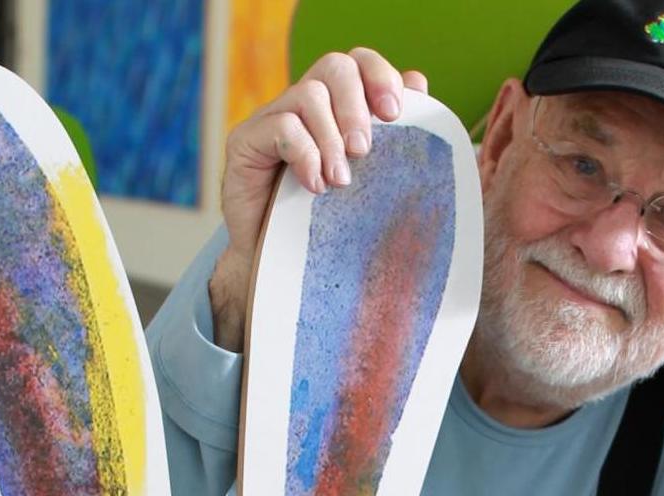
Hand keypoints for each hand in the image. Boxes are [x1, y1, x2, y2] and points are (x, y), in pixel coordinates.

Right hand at [208, 49, 429, 352]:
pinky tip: (314, 187)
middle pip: (334, 66)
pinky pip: (280, 127)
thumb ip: (395, 136)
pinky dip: (305, 155)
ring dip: (331, 138)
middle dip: (356, 106)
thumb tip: (419, 82)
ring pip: (308, 95)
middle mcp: (303, 104)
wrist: (281, 266)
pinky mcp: (245, 142)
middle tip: (364, 150)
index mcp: (337, 106)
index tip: (395, 113)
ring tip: (340, 181)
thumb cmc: (332, 222)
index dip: (379, 76)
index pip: (358, 62)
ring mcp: (271, 119)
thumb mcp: (372, 180)